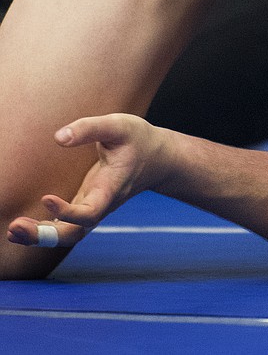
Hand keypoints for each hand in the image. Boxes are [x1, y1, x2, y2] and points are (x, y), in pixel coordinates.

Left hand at [6, 114, 169, 249]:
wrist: (159, 158)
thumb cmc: (138, 139)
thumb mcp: (119, 125)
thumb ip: (89, 128)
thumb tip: (58, 137)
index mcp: (112, 187)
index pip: (91, 212)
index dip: (68, 212)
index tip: (46, 198)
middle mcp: (102, 204)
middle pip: (75, 233)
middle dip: (45, 236)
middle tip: (15, 226)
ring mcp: (94, 207)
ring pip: (68, 234)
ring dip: (40, 237)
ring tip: (13, 230)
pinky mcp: (87, 205)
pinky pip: (66, 226)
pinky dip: (44, 230)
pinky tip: (22, 225)